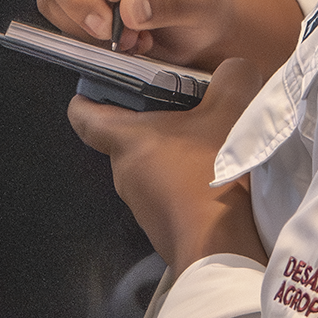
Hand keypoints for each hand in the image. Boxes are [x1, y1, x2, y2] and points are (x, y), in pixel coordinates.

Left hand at [67, 58, 267, 272]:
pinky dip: (186, 181)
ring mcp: (142, 204)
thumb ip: (231, 79)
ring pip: (150, 167)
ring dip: (174, 154)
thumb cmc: (210, 174)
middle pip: (126, 140)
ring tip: (210, 141)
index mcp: (126, 141)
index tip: (97, 88)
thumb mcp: (230, 111)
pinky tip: (217, 174)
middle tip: (183, 105)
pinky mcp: (162, 226)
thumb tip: (233, 70)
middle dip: (152, 122)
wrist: (221, 247)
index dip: (86, 98)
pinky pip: (167, 193)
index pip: (84, 117)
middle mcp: (124, 173)